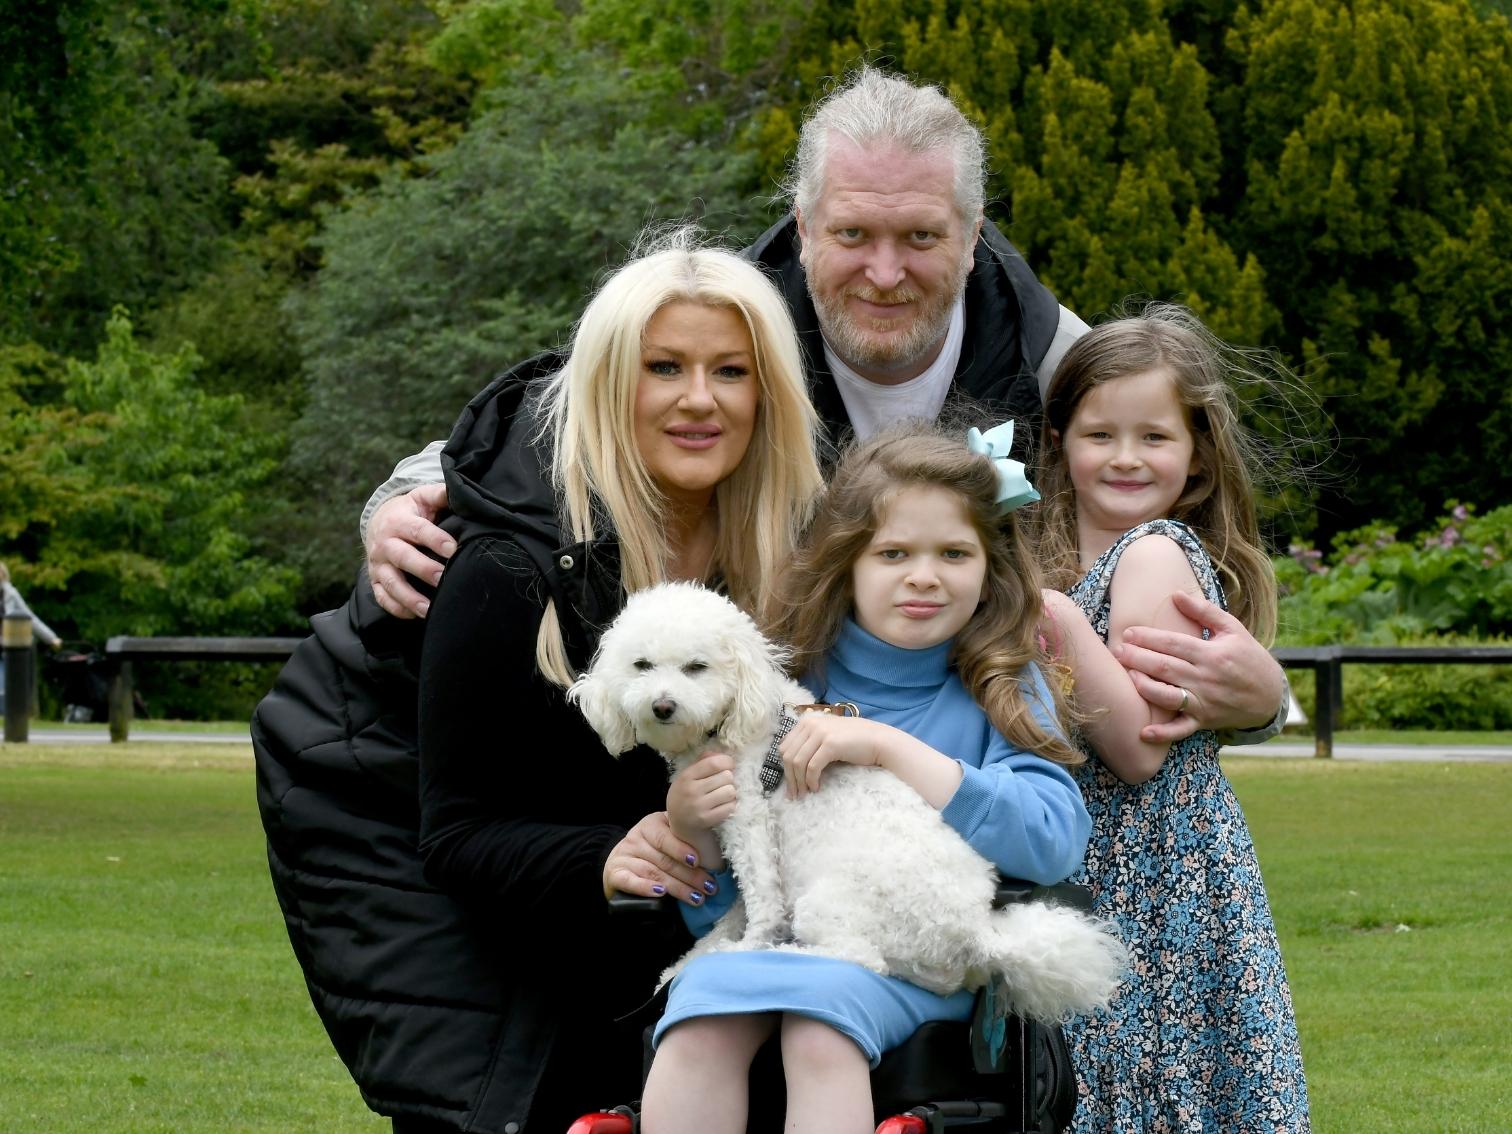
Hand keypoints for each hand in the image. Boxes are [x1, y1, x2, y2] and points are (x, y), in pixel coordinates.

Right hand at [365, 484, 454, 618]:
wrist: (379, 520)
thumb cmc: (410, 510)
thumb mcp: (422, 497)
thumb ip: (440, 494)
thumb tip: (460, 491)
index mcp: (398, 521)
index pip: (417, 530)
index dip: (435, 539)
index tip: (453, 549)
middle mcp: (385, 544)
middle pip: (403, 558)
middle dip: (423, 569)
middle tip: (443, 578)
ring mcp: (378, 564)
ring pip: (391, 583)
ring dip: (410, 598)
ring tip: (430, 609)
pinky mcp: (375, 580)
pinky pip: (383, 598)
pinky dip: (397, 608)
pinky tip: (416, 615)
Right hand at [602, 811, 718, 908]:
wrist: (620, 860)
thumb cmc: (654, 849)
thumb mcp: (667, 837)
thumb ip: (685, 839)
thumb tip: (717, 854)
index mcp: (651, 824)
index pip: (666, 837)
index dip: (682, 849)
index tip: (698, 861)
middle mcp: (636, 838)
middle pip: (664, 859)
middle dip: (690, 876)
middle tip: (709, 887)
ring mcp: (624, 856)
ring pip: (653, 872)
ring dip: (677, 888)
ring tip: (696, 898)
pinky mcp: (615, 874)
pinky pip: (630, 881)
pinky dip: (645, 888)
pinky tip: (660, 893)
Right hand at [666, 752, 736, 839]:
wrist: (679, 826)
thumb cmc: (686, 796)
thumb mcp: (688, 776)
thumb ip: (703, 762)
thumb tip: (721, 754)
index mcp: (686, 776)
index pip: (713, 763)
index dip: (727, 761)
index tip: (729, 765)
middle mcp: (691, 791)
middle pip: (726, 776)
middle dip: (729, 779)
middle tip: (723, 783)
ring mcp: (699, 807)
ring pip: (730, 791)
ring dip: (731, 792)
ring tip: (724, 795)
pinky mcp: (707, 820)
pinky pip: (730, 807)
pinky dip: (730, 805)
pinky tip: (723, 805)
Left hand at [779, 714, 883, 798]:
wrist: (879, 740)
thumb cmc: (854, 742)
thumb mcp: (827, 737)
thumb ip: (810, 744)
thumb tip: (792, 768)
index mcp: (807, 721)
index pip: (785, 747)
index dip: (784, 768)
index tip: (791, 785)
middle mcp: (810, 723)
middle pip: (788, 756)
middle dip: (790, 778)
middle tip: (795, 795)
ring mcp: (820, 732)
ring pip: (797, 762)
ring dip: (799, 782)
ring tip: (805, 794)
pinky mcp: (830, 744)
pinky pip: (812, 767)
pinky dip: (811, 780)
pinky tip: (816, 787)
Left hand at [1113, 590, 1284, 741]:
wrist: (1271, 695)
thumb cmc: (1249, 657)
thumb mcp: (1233, 629)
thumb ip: (1204, 611)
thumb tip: (1176, 593)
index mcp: (1212, 654)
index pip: (1174, 644)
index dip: (1149, 638)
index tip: (1128, 633)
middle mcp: (1206, 679)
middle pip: (1166, 668)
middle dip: (1139, 659)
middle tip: (1117, 651)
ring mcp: (1204, 702)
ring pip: (1169, 697)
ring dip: (1146, 688)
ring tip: (1127, 677)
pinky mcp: (1204, 721)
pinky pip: (1181, 729)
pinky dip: (1163, 733)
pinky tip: (1143, 732)